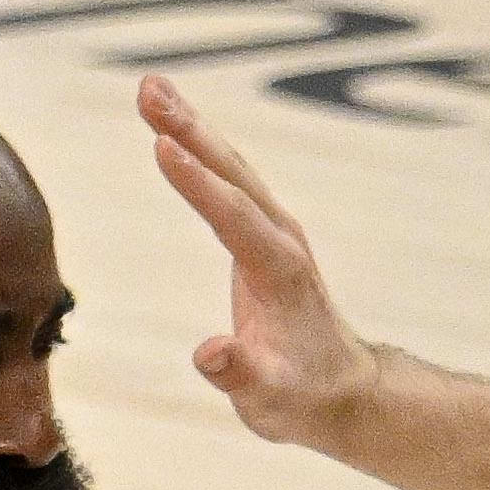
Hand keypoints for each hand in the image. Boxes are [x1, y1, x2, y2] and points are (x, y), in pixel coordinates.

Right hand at [137, 75, 385, 447]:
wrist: (341, 391)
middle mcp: (281, 239)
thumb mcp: (271, 400)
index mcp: (279, 271)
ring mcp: (274, 231)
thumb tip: (212, 353)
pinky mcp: (262, 232)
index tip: (161, 145)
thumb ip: (240, 375)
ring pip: (230, 166)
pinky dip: (199, 147)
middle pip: (232, 173)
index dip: (197, 183)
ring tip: (150, 89)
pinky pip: (227, 179)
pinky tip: (173, 125)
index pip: (233, 216)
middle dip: (190, 129)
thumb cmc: (302, 397)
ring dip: (191, 125)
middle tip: (148, 89)